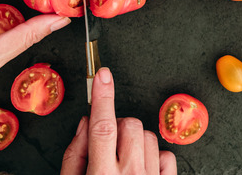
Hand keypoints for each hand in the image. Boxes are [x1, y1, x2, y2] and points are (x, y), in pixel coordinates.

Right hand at [61, 67, 176, 174]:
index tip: (102, 76)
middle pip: (129, 125)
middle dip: (118, 127)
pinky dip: (154, 157)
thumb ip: (74, 155)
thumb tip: (85, 123)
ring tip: (123, 161)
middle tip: (107, 145)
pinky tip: (141, 169)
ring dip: (135, 142)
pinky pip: (167, 155)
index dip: (102, 97)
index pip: (103, 126)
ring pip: (148, 136)